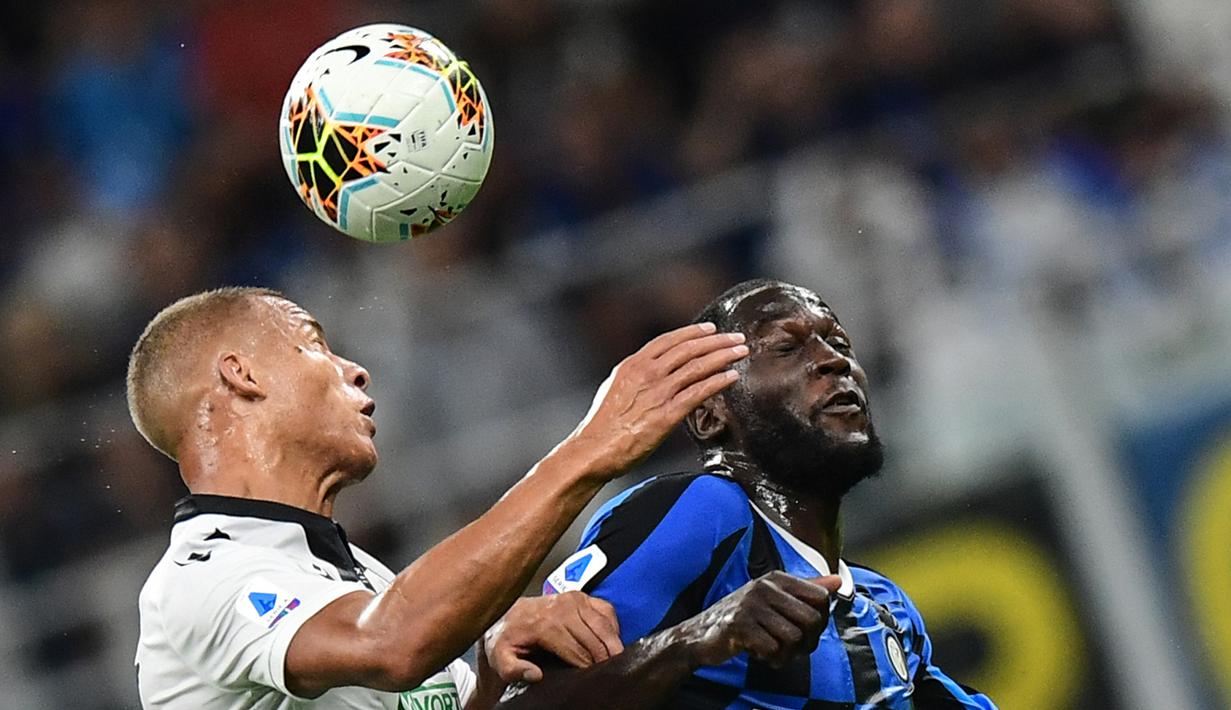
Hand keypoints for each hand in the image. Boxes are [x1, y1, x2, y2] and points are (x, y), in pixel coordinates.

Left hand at [482, 592, 623, 683]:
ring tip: (617, 662)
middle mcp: (562, 608)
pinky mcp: (582, 596)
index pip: (577, 651)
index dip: (587, 668)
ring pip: (604, 625)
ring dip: (613, 644)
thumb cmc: (509, 639)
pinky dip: (613, 627)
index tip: (591, 680)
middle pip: (594, 639)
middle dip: (603, 659)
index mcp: (544, 625)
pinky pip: (607, 611)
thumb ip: (512, 669)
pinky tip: (612, 642)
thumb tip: (535, 675)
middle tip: (610, 675)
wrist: (510, 615)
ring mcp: (574, 599)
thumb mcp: (501, 658)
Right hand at [566, 323, 746, 478]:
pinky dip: (719, 381)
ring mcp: (658, 393)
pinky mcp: (667, 414)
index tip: (711, 330)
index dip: (693, 333)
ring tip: (741, 352)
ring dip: (724, 356)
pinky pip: (699, 392)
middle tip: (737, 338)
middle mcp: (647, 373)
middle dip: (717, 341)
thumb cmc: (602, 425)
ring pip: (698, 366)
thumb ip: (635, 377)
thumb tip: (651, 372)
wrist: (593, 449)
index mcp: (633, 365)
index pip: (669, 340)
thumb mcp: (614, 389)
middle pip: (689, 349)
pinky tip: (732, 377)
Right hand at [678, 571, 840, 668]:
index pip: (821, 598)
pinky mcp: (739, 624)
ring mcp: (751, 604)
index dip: (820, 621)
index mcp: (777, 578)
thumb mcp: (774, 599)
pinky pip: (773, 648)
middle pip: (812, 619)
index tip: (805, 632)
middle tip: (790, 648)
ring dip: (786, 654)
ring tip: (772, 651)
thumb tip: (838, 581)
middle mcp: (765, 586)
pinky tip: (758, 653)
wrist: (700, 634)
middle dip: (806, 642)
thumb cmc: (742, 618)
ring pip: (794, 637)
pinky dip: (770, 658)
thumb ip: (806, 590)